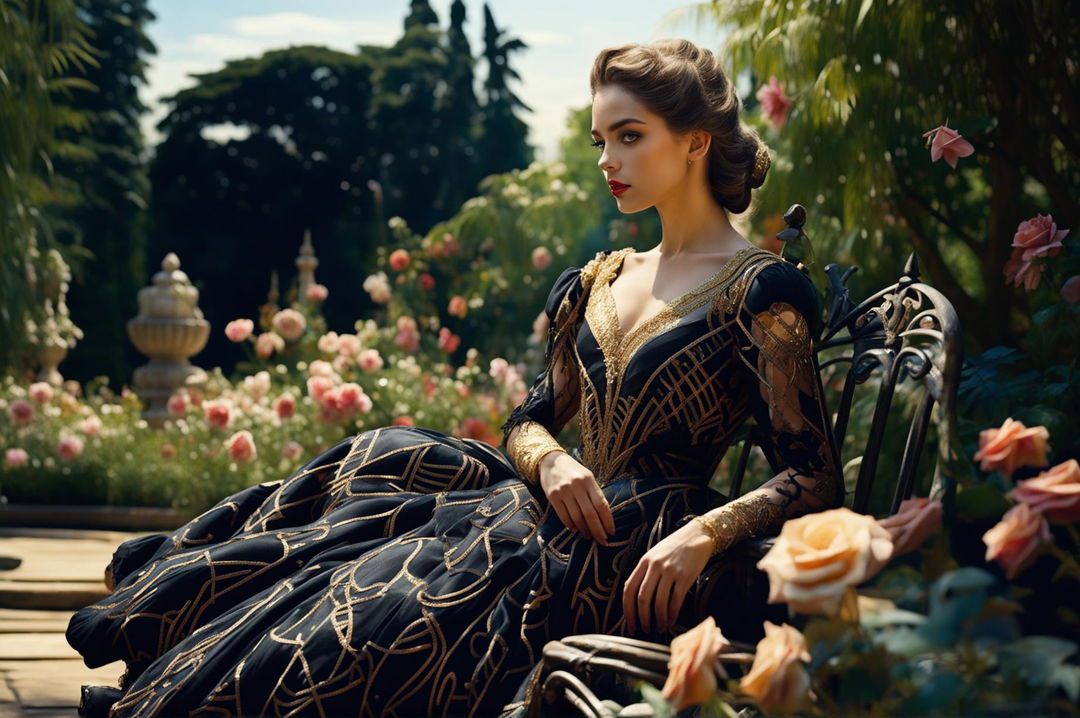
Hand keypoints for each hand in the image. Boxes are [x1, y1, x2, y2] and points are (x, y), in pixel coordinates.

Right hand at [538, 451, 614, 545]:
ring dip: (584, 530)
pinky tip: (575, 529)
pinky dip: (571, 525)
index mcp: (588, 480)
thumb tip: (604, 518)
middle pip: (590, 514)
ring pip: (576, 517)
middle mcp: (576, 485)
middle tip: (602, 541)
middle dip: (598, 530)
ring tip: (588, 536)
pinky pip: (563, 516)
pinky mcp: (552, 496)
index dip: (607, 521)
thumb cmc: (573, 471)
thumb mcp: (587, 477)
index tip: (611, 532)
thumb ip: (595, 494)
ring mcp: (563, 491)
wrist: (550, 461)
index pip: (601, 504)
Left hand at [622, 520, 714, 634]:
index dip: (628, 609)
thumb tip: (637, 600)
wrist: (697, 536)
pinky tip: (671, 621)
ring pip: (659, 602)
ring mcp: (670, 571)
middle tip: (644, 630)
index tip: (630, 624)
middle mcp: (655, 566)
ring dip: (658, 619)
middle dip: (642, 618)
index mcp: (644, 561)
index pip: (629, 588)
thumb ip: (645, 572)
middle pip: (642, 598)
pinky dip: (672, 614)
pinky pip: (676, 600)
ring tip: (659, 628)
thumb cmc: (675, 548)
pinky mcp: (685, 576)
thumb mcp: (654, 555)